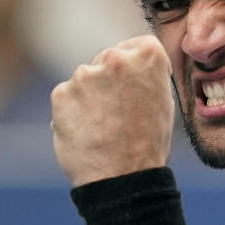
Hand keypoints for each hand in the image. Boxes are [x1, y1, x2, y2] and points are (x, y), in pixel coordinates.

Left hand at [51, 35, 174, 185]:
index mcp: (147, 55)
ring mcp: (84, 75)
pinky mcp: (61, 94)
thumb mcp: (163, 101)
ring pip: (86, 78)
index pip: (139, 46)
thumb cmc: (149, 143)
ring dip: (92, 94)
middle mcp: (115, 58)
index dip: (139, 67)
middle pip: (109, 58)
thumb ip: (146, 75)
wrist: (123, 178)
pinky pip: (67, 96)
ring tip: (104, 125)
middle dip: (111, 78)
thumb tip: (130, 67)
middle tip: (120, 111)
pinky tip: (87, 131)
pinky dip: (74, 110)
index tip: (139, 86)